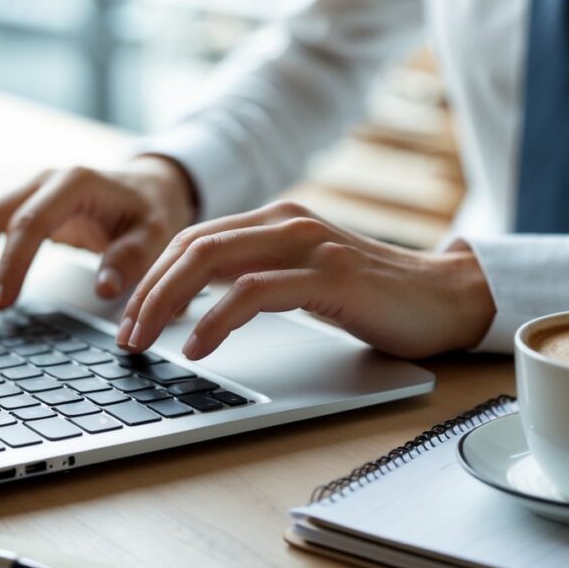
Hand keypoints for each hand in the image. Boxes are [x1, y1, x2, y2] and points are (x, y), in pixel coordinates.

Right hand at [0, 156, 196, 310]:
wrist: (148, 187)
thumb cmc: (149, 212)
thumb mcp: (154, 234)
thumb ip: (132, 259)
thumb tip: (106, 288)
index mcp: (74, 183)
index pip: (31, 222)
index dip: (11, 263)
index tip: (2, 303)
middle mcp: (42, 181)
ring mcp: (25, 191)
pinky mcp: (18, 207)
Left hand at [116, 201, 495, 359]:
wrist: (444, 297)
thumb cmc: (370, 295)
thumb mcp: (300, 277)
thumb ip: (254, 276)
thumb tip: (193, 303)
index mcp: (273, 221)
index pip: (192, 240)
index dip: (151, 278)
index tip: (129, 318)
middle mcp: (285, 223)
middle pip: (191, 247)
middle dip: (147, 292)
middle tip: (125, 336)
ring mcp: (308, 245)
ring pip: (213, 262)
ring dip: (167, 304)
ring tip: (145, 341)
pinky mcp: (329, 276)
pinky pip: (255, 292)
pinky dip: (216, 319)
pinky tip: (198, 346)